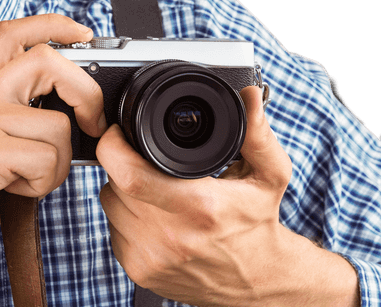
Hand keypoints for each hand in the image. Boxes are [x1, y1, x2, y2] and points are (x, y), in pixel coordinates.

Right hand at [0, 14, 106, 273]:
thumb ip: (22, 121)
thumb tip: (78, 115)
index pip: (13, 34)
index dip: (53, 25)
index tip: (83, 34)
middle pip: (46, 60)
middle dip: (86, 92)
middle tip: (92, 124)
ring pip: (58, 124)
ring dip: (59, 164)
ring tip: (28, 180)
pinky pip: (46, 158)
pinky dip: (43, 183)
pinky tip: (15, 191)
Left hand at [96, 86, 295, 306]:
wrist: (259, 282)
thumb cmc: (260, 223)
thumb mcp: (270, 175)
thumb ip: (257, 135)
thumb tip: (250, 98)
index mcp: (199, 209)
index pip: (130, 175)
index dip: (114, 147)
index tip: (119, 131)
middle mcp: (170, 237)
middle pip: (116, 183)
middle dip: (124, 163)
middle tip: (148, 160)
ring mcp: (151, 258)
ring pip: (110, 205)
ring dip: (123, 190)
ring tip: (155, 188)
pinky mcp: (139, 272)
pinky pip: (113, 229)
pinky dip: (125, 216)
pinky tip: (152, 214)